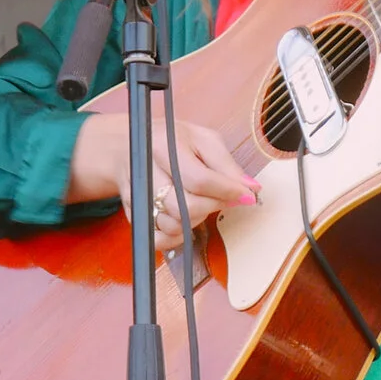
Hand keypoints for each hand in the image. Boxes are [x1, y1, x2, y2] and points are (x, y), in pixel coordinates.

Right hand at [68, 111, 255, 256]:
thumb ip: (226, 164)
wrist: (129, 146)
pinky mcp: (134, 216)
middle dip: (214, 206)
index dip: (228, 191)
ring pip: (174, 225)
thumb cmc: (171, 141)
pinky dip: (177, 237)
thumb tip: (251, 188)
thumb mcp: (202, 139)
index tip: (247, 195)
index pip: (200, 179)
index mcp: (162, 146)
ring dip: (196, 219)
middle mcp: (146, 173)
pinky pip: (159, 240)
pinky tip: (186, 220)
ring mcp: (137, 198)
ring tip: (201, 202)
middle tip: (224, 198)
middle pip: (186, 206)